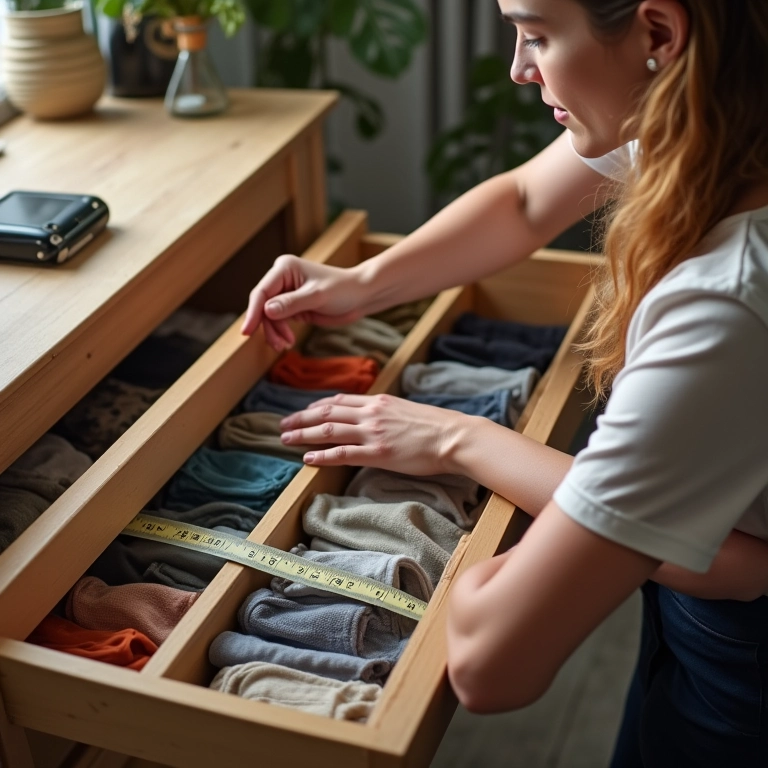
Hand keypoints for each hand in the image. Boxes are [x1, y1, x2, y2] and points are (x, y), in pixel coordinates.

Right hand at [241, 255, 367, 349]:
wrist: (361, 296)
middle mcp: (282, 279)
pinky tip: (288, 341)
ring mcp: (286, 293)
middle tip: (277, 344)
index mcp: (285, 268)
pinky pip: (278, 321)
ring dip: (274, 332)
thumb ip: (292, 303)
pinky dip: (280, 332)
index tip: (247, 331)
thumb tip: (267, 310)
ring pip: (269, 316)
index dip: (253, 312)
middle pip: (262, 306)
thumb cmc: (343, 290)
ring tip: (285, 344)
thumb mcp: (317, 297)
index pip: (262, 292)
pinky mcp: (292, 306)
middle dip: (268, 326)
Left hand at [279, 393, 470, 475]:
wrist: (453, 436)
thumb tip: (374, 418)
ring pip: (329, 430)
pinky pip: (343, 453)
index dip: (317, 405)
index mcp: (379, 401)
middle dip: (302, 418)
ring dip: (304, 434)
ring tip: (286, 439)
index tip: (304, 411)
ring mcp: (373, 433)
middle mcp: (371, 413)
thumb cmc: (436, 426)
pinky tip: (308, 458)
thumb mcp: (406, 410)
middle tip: (283, 424)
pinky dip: (323, 455)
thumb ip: (386, 412)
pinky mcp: (378, 453)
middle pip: (327, 412)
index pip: (340, 400)